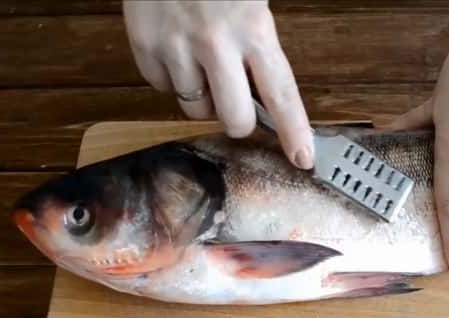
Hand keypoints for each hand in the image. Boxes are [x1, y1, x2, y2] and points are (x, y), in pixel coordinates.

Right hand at [122, 0, 313, 168]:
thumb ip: (260, 43)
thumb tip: (265, 91)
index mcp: (254, 28)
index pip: (282, 94)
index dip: (294, 132)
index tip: (304, 158)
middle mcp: (216, 43)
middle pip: (234, 119)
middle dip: (238, 121)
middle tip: (236, 103)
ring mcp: (176, 45)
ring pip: (194, 109)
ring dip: (202, 97)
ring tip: (200, 62)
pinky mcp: (144, 43)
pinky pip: (159, 87)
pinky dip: (169, 78)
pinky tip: (176, 50)